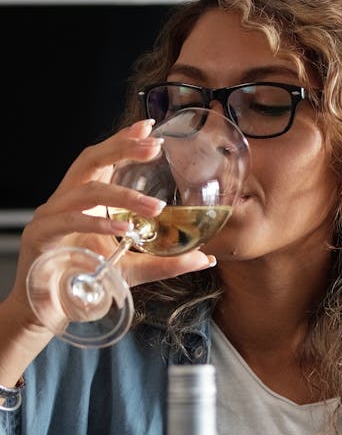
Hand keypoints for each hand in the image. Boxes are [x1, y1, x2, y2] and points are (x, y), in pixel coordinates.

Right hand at [8, 120, 216, 322]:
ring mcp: (51, 216)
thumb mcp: (133, 269)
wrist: (49, 308)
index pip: (103, 160)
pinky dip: (98, 223)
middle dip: (121, 148)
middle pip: (91, 160)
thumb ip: (167, 262)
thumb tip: (206, 259)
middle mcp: (66, 200)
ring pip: (87, 190)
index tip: (149, 125)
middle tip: (153, 146)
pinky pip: (71, 221)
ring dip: (124, 196)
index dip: (123, 140)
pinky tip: (121, 228)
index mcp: (84, 199)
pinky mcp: (42, 236)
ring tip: (155, 207)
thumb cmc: (86, 280)